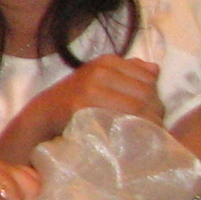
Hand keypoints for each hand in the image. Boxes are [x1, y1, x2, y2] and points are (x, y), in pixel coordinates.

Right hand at [31, 56, 164, 138]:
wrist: (44, 113)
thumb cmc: (77, 97)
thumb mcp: (100, 77)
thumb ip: (128, 70)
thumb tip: (154, 69)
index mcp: (108, 61)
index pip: (149, 78)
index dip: (156, 97)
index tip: (155, 114)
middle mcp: (100, 70)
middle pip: (146, 93)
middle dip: (156, 113)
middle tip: (155, 130)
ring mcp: (91, 88)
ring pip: (137, 107)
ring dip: (148, 124)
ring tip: (149, 135)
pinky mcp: (83, 108)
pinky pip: (119, 120)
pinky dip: (131, 130)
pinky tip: (133, 138)